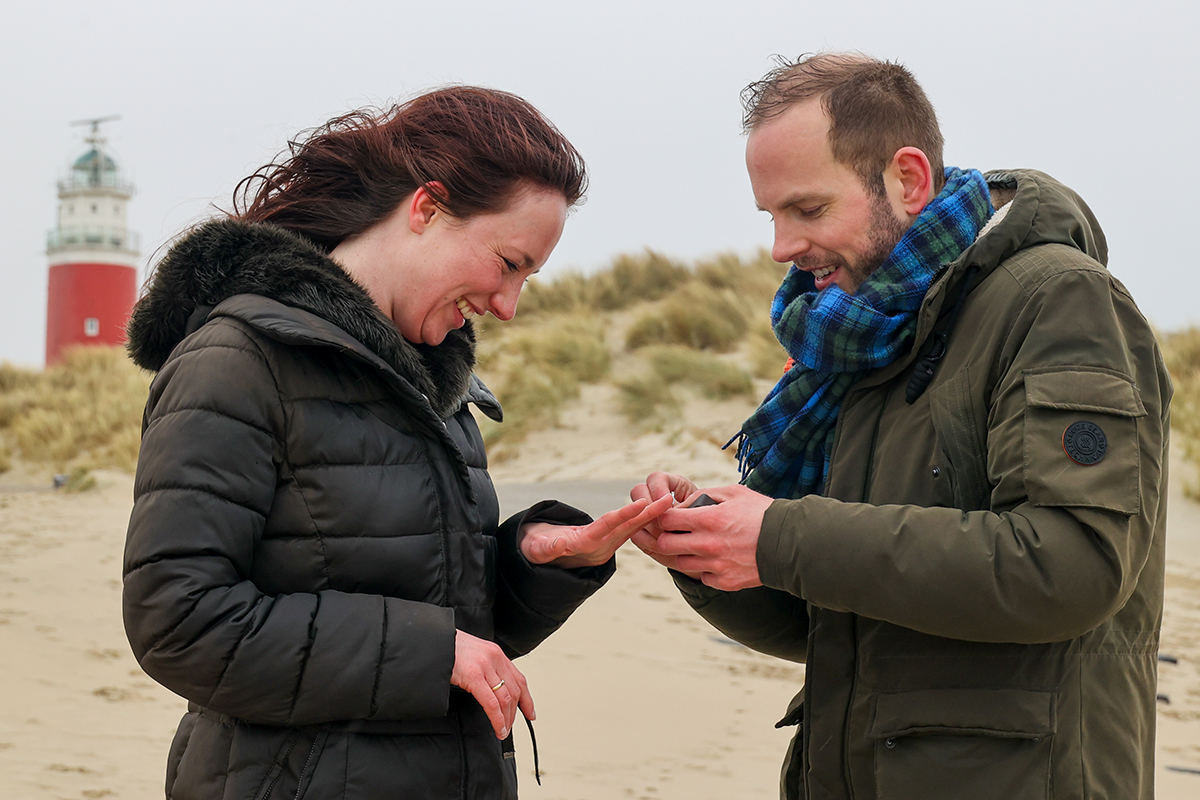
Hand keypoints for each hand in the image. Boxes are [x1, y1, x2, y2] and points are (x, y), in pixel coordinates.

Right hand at [451, 630, 532, 738]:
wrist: (433, 641)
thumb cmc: (449, 649)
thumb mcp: (474, 654)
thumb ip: (486, 668)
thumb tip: (493, 689)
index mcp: (496, 653)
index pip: (519, 679)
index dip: (527, 699)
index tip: (530, 713)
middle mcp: (494, 658)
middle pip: (514, 691)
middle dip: (514, 713)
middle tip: (509, 727)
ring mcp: (485, 666)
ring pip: (505, 699)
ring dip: (506, 719)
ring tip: (502, 731)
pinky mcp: (473, 676)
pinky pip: (491, 703)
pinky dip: (497, 718)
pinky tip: (497, 727)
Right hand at [519, 493, 673, 567]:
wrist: (541, 557)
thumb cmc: (536, 549)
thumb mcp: (536, 550)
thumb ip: (545, 549)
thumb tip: (557, 546)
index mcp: (585, 545)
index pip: (607, 528)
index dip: (623, 516)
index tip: (640, 505)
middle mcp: (600, 546)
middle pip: (626, 528)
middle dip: (647, 514)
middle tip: (667, 500)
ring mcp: (605, 544)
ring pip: (630, 528)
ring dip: (649, 515)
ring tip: (667, 501)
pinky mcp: (606, 539)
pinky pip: (628, 528)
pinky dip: (642, 517)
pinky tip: (656, 509)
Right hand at [629, 472, 702, 573]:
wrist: (705, 543)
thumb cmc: (709, 523)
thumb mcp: (705, 511)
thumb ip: (690, 507)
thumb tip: (676, 512)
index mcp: (672, 484)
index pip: (656, 478)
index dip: (658, 489)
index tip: (669, 503)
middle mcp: (655, 495)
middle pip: (638, 491)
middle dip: (650, 509)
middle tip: (664, 524)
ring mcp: (646, 513)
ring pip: (634, 513)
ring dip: (649, 526)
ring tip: (666, 538)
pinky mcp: (642, 531)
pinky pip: (635, 533)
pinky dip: (646, 541)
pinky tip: (661, 547)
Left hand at [634, 484, 772, 590]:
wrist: (791, 543)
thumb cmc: (762, 513)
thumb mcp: (734, 493)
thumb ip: (704, 494)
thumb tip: (683, 504)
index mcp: (707, 520)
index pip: (666, 519)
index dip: (666, 517)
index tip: (674, 517)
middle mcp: (707, 544)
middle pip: (665, 544)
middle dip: (668, 537)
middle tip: (679, 533)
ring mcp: (715, 566)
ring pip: (681, 563)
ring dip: (686, 554)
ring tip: (701, 546)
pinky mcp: (725, 582)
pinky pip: (703, 577)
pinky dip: (707, 569)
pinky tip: (719, 560)